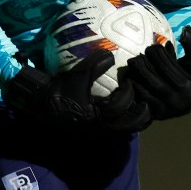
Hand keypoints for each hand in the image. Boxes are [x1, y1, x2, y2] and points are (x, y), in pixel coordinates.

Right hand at [4, 50, 149, 130]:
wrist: (44, 105)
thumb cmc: (61, 90)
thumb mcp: (77, 75)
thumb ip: (94, 66)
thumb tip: (110, 55)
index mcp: (95, 115)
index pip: (119, 106)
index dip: (128, 94)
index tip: (130, 83)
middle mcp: (98, 128)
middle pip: (128, 127)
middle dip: (140, 115)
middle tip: (147, 104)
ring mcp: (97, 133)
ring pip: (124, 133)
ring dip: (135, 123)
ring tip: (142, 111)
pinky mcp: (95, 134)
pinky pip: (116, 134)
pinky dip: (125, 126)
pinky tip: (127, 116)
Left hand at [124, 26, 190, 119]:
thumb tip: (184, 31)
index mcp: (190, 85)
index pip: (167, 65)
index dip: (158, 52)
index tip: (155, 46)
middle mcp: (178, 99)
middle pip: (153, 76)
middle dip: (144, 61)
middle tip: (141, 54)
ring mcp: (166, 109)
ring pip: (144, 87)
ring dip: (136, 72)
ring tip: (134, 62)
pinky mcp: (156, 114)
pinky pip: (140, 98)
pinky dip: (133, 85)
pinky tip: (131, 76)